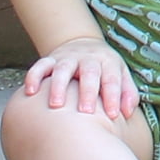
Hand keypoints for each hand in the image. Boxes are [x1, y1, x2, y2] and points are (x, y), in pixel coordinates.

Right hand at [24, 36, 139, 120]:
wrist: (82, 44)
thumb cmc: (104, 69)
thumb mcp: (120, 74)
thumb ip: (127, 92)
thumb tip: (129, 112)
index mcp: (107, 62)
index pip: (112, 78)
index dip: (113, 96)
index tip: (113, 115)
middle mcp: (88, 59)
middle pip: (89, 72)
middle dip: (88, 91)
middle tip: (86, 111)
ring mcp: (68, 58)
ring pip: (63, 69)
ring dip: (59, 86)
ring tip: (56, 105)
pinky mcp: (50, 60)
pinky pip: (40, 66)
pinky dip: (34, 77)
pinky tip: (30, 92)